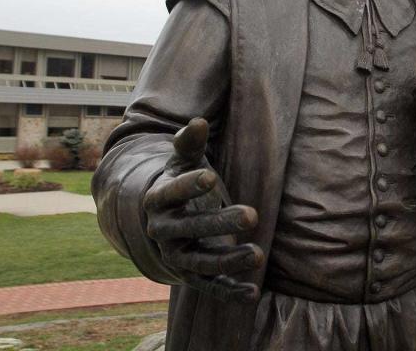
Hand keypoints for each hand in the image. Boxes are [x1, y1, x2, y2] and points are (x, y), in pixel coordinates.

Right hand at [143, 117, 263, 302]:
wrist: (165, 221)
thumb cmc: (180, 183)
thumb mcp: (182, 162)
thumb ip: (189, 144)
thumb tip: (197, 122)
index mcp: (158, 200)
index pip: (169, 194)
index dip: (187, 186)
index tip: (211, 177)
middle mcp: (163, 232)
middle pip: (187, 230)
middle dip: (218, 224)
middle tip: (252, 214)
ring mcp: (176, 256)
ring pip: (199, 263)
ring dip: (227, 261)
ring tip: (257, 255)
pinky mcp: (191, 277)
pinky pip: (209, 287)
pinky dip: (229, 293)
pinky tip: (252, 294)